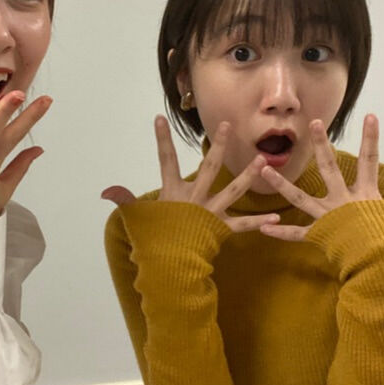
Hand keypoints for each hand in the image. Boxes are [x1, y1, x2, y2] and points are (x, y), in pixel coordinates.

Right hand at [101, 116, 280, 232]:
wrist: (167, 265)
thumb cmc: (152, 240)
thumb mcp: (137, 218)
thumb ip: (125, 200)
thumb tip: (106, 191)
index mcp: (173, 192)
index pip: (164, 160)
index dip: (161, 139)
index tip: (159, 118)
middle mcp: (194, 198)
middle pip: (209, 167)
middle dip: (219, 146)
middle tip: (229, 126)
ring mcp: (210, 212)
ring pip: (233, 190)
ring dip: (249, 175)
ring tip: (264, 160)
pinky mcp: (220, 229)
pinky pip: (242, 225)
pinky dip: (259, 222)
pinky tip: (277, 217)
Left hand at [258, 114, 383, 241]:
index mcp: (366, 195)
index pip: (370, 160)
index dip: (371, 138)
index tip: (371, 116)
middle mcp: (343, 201)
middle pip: (328, 169)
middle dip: (320, 145)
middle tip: (311, 124)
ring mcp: (328, 218)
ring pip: (299, 197)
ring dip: (281, 184)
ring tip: (263, 169)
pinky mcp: (320, 236)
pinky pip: (297, 235)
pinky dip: (281, 233)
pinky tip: (262, 227)